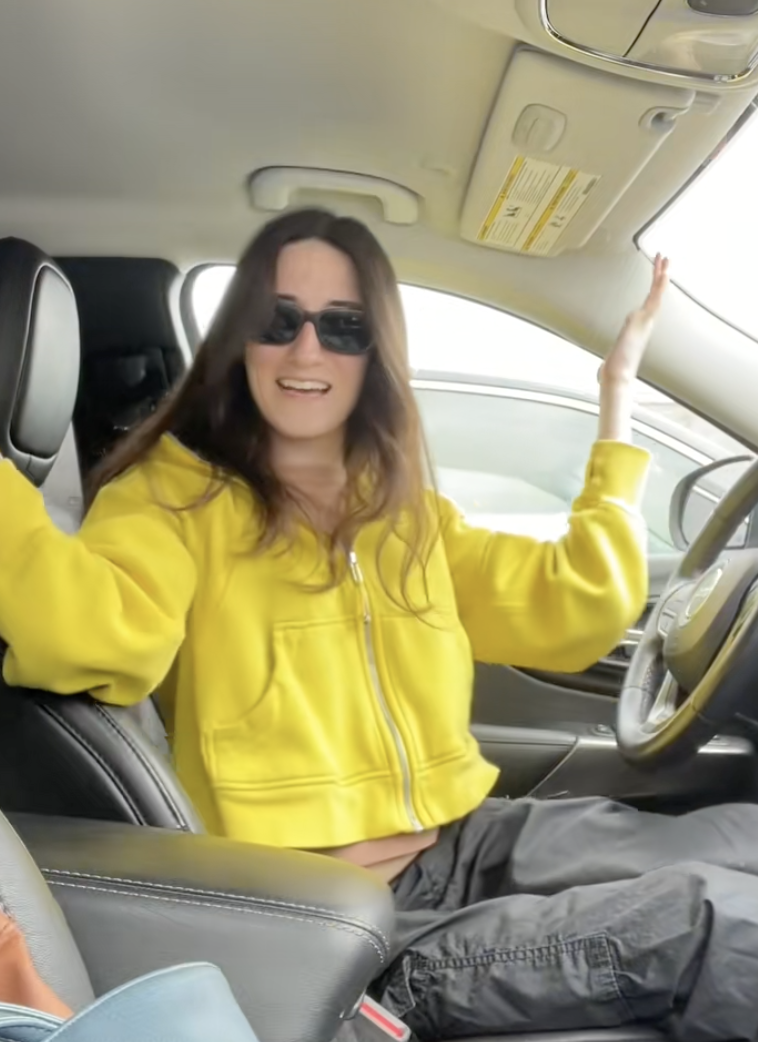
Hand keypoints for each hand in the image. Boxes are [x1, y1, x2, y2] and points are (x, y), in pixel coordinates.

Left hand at [596, 254, 668, 442]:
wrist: (617, 375)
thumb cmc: (615, 370)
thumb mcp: (611, 359)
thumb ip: (610, 360)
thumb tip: (601, 372)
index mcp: (638, 327)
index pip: (647, 302)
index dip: (652, 289)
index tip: (657, 275)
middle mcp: (645, 323)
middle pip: (654, 294)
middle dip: (659, 275)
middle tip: (665, 258)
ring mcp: (646, 321)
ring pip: (656, 293)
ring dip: (661, 275)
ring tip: (666, 258)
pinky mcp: (644, 321)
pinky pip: (654, 299)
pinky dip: (660, 286)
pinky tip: (664, 273)